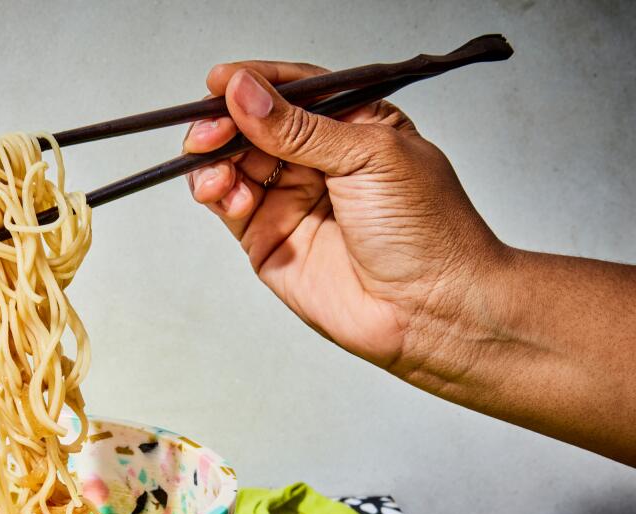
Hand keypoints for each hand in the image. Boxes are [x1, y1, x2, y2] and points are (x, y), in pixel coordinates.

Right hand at [185, 61, 507, 373]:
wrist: (430, 308)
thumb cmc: (427, 230)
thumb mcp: (368, 156)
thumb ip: (299, 127)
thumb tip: (246, 92)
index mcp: (353, 124)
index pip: (293, 89)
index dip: (254, 82)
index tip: (221, 80)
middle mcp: (318, 159)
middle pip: (253, 125)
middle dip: (224, 122)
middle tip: (208, 130)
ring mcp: (290, 199)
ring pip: (234, 164)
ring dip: (214, 160)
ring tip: (214, 168)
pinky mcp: (269, 239)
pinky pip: (229, 205)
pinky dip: (217, 194)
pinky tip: (224, 192)